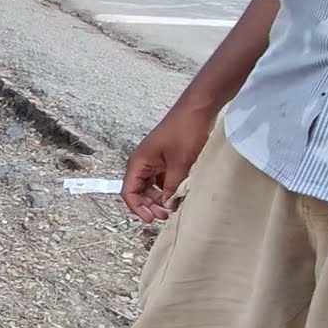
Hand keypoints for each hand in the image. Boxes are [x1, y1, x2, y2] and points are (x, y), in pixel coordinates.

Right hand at [122, 108, 214, 222]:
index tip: (151, 219)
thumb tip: (167, 206)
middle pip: (139, 192)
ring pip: (151, 187)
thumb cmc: (185, 130)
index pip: (129, 192)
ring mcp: (155, 162)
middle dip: (150, 205)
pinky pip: (162, 180)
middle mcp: (143, 163)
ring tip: (174, 207)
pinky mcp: (167, 160)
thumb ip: (171, 187)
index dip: (137, 208)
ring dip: (160, 199)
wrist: (199, 108)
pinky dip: (169, 189)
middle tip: (167, 215)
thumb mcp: (180, 163)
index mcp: (139, 162)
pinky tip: (180, 194)